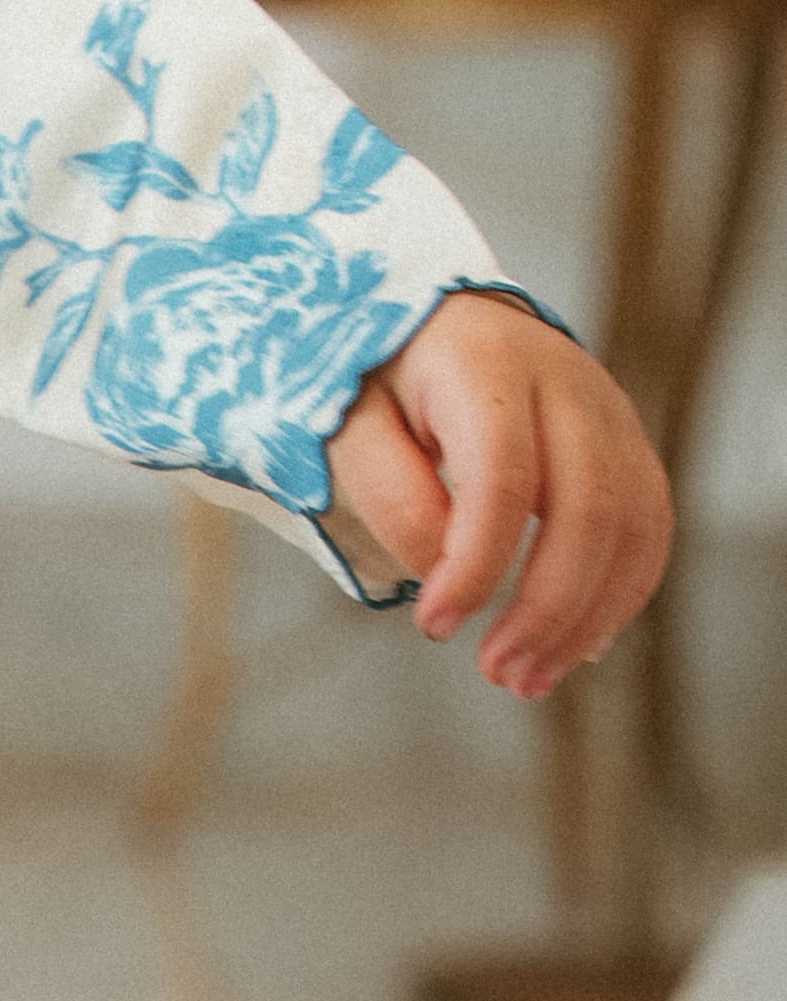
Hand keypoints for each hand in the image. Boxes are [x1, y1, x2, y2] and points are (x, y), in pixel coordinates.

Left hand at [327, 296, 671, 698]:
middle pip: (587, 506)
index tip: (435, 627)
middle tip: (497, 674)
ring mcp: (610, 412)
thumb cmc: (386, 382)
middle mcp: (567, 384)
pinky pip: (650, 526)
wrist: (444, 320)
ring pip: (632, 522)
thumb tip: (444, 571)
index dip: (476, 564)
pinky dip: (621, 595)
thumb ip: (391, 492)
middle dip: (546, 606)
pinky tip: (575, 647)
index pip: (502, 477)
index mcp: (488, 368)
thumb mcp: (351, 423)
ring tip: (530, 679)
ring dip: (588, 615)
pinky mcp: (629, 444)